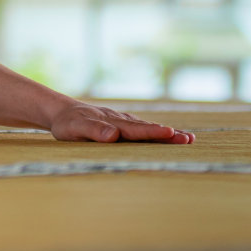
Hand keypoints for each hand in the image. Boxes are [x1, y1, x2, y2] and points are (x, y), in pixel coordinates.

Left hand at [48, 100, 193, 143]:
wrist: (61, 111)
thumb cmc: (67, 124)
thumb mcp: (75, 129)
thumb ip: (93, 132)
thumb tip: (114, 135)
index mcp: (111, 123)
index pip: (135, 130)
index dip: (153, 133)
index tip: (171, 133)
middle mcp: (120, 120)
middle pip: (147, 128)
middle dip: (169, 134)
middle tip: (189, 139)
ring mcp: (122, 121)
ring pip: (147, 127)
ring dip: (167, 133)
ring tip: (188, 138)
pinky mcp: (122, 124)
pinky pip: (142, 128)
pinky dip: (157, 132)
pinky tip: (169, 135)